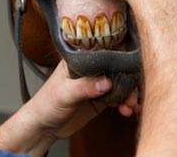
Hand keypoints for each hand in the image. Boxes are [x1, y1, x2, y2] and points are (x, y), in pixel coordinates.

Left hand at [0, 60, 138, 155]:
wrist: (44, 126)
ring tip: (130, 106)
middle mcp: (88, 69)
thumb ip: (85, 87)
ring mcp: (94, 83)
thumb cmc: (47, 103)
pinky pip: (117, 98)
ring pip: (118, 83)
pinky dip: (125, 103)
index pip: (100, 51)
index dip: (117, 56)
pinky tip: (128, 110)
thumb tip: (106, 82)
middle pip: (114, 68)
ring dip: (128, 94)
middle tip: (132, 94)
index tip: (132, 64)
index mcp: (77, 59)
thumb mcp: (64, 94)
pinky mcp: (99, 98)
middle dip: (127, 79)